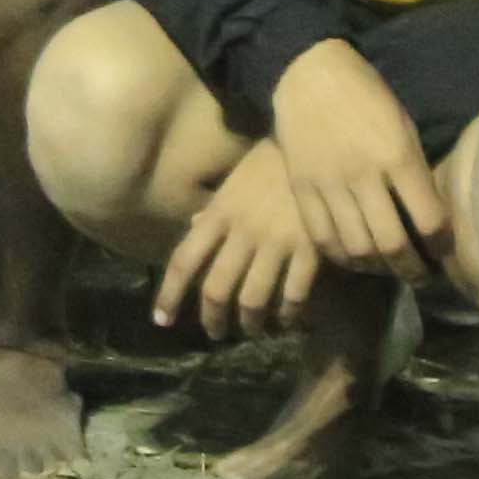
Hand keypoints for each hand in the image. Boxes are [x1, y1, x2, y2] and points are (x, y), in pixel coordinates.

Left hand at [153, 138, 331, 338]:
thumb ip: (214, 210)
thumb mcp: (234, 182)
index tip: (161, 321)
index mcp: (219, 214)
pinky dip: (287, 315)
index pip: (184, 261)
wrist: (317, 146)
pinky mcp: (309, 250)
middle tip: (215, 333)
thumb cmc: (271, 162)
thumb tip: (193, 228)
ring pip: (252, 300)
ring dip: (248, 323)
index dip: (169, 295)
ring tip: (250, 329)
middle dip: (211, 319)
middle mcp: (242, 232)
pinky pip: (293, 295)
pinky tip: (286, 320)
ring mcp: (276, 242)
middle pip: (216, 289)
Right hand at [260, 39, 449, 281]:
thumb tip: (429, 216)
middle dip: (412, 269)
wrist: (309, 73)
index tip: (445, 253)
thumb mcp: (403, 125)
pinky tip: (355, 258)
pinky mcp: (301, 188)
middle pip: (392, 244)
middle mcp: (364, 174)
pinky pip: (323, 238)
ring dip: (378, 269)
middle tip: (420, 276)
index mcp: (398, 154)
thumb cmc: (367, 95)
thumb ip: (415, 170)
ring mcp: (329, 184)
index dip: (442, 246)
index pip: (429, 219)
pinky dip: (342, 257)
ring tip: (388, 269)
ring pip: (357, 248)